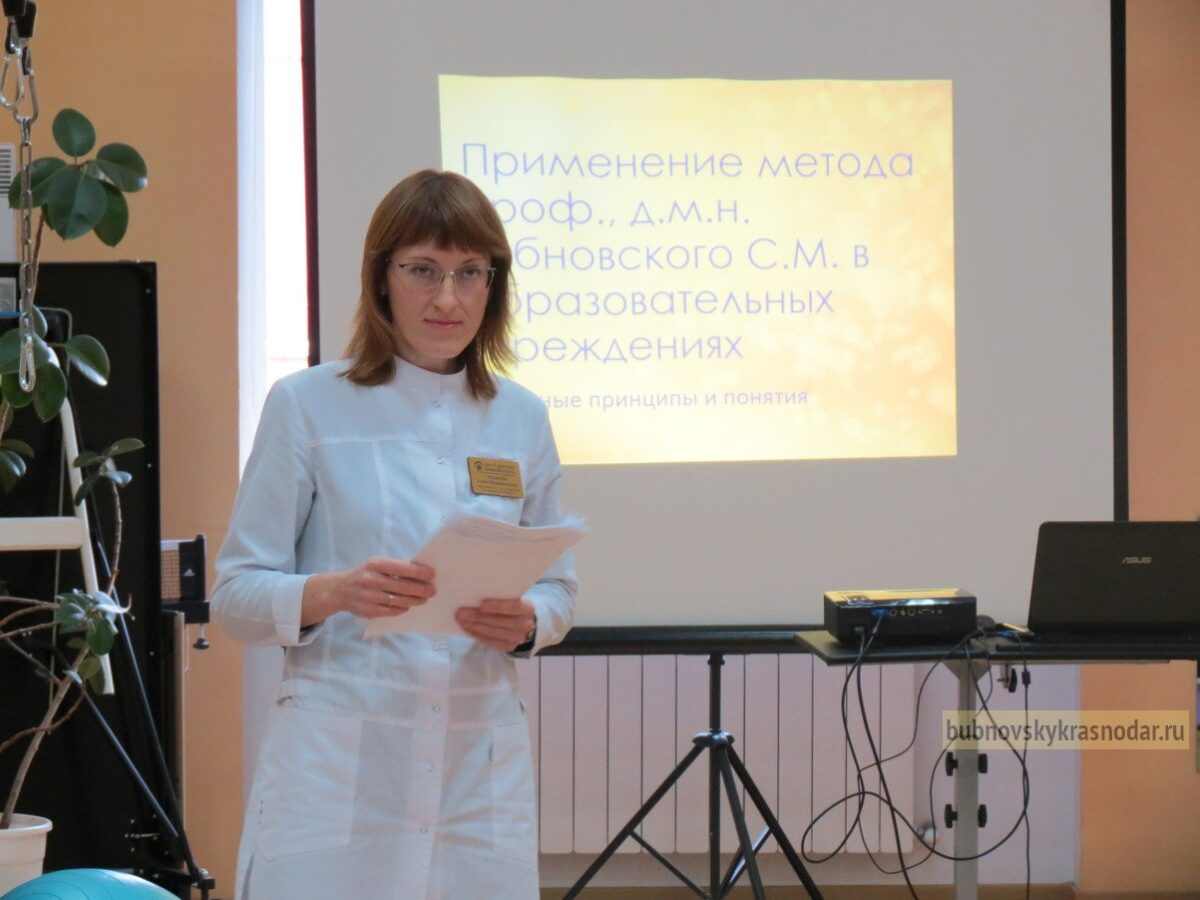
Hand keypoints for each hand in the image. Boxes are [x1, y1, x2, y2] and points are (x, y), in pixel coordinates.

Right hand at [302, 557, 435, 626]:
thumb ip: (394, 568)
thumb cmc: (364, 574)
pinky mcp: (369, 611)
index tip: (432, 575)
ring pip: (399, 600)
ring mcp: (369, 597)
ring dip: (415, 600)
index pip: (401, 568)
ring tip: (424, 599)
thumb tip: (420, 573)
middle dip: (421, 589)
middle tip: (432, 590)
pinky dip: (402, 608)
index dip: (419, 572)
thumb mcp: (375, 565)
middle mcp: (371, 580)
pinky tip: (408, 605)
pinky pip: (391, 611)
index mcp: (375, 564)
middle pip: (403, 587)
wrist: (338, 590)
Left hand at [456, 597, 535, 651]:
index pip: (514, 607)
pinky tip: (467, 628)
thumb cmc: (512, 604)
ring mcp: (517, 638)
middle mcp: (525, 625)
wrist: (523, 621)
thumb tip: (475, 595)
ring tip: (461, 620)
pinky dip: (477, 634)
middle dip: (478, 617)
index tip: (482, 604)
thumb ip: (499, 596)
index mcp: (528, 608)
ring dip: (474, 626)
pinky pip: (490, 642)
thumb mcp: (511, 597)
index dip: (498, 606)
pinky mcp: (509, 647)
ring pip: (493, 633)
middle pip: (499, 621)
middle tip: (461, 613)